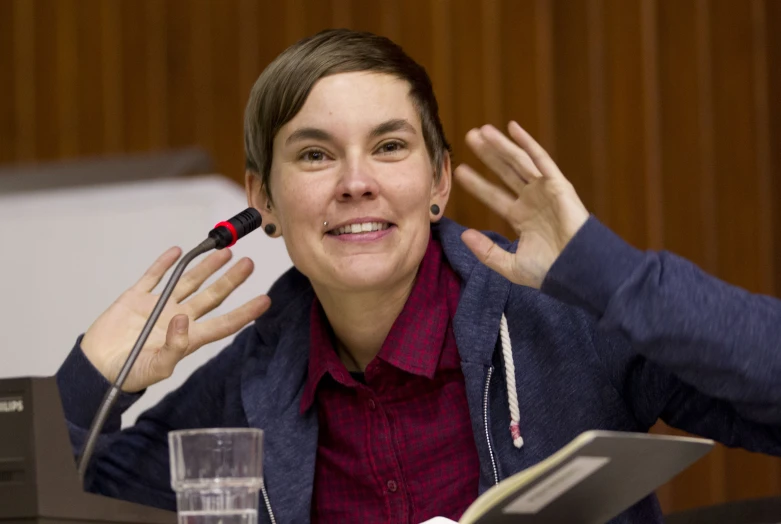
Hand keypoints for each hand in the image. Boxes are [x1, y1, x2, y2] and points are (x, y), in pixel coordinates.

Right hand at [80, 247, 270, 391]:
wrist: (94, 369)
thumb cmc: (127, 375)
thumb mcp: (154, 368)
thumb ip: (174, 347)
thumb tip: (184, 320)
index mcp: (187, 338)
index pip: (223, 323)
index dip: (245, 313)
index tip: (265, 301)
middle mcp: (177, 318)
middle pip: (211, 296)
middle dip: (230, 280)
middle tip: (248, 264)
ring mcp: (158, 306)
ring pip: (188, 281)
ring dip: (206, 267)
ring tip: (225, 252)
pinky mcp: (136, 298)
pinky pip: (153, 276)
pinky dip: (164, 263)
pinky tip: (178, 251)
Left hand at [454, 122, 588, 288]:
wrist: (577, 270)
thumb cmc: (549, 271)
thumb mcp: (510, 265)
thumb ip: (486, 251)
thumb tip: (464, 234)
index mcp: (521, 218)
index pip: (494, 195)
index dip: (477, 183)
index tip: (459, 171)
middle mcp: (532, 201)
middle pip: (504, 172)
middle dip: (487, 155)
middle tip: (469, 138)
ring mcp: (545, 191)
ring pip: (518, 162)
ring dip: (500, 145)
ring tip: (481, 131)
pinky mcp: (558, 185)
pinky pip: (541, 160)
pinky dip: (527, 143)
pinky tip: (512, 128)